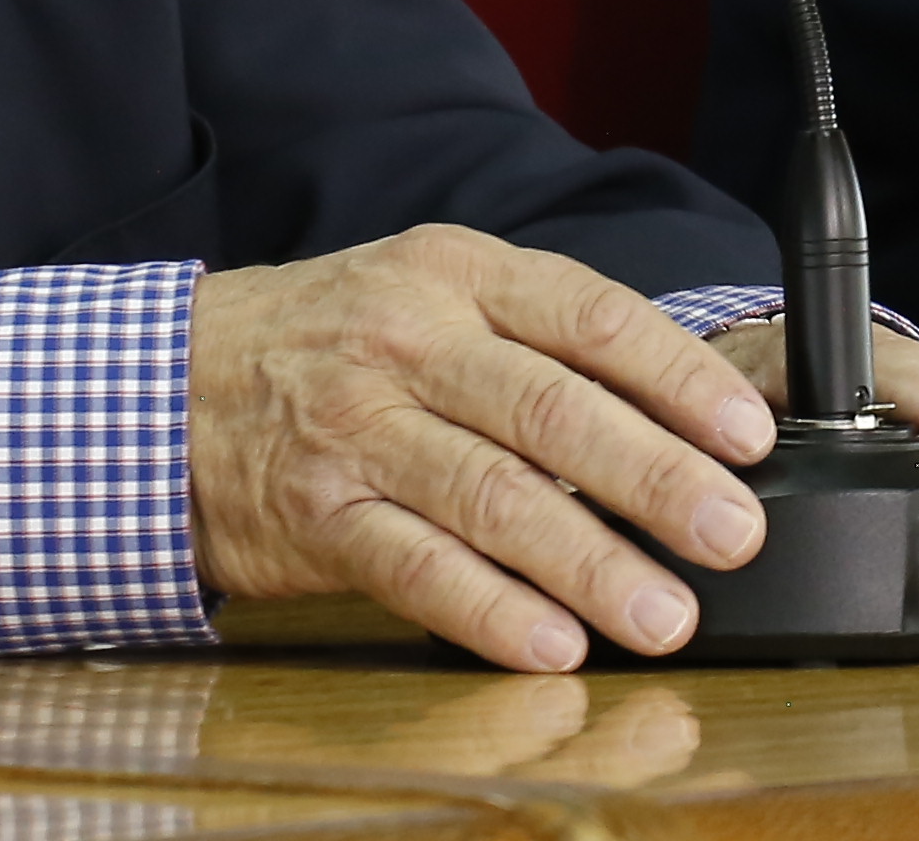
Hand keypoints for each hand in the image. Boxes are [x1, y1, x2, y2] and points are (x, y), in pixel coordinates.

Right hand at [190, 228, 774, 669]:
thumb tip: (681, 412)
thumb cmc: (331, 341)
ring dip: (590, 564)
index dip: (677, 377)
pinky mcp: (315, 516)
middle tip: (732, 534)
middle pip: (552, 411)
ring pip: (492, 498)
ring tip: (664, 613)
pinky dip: (491, 612)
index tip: (749, 433)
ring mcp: (357, 430)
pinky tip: (552, 643)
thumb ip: (538, 343)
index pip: (589, 315)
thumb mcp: (430, 295)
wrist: (170, 384)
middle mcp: (407, 343)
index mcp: (455, 274)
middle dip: (656, 479)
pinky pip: (417, 568)